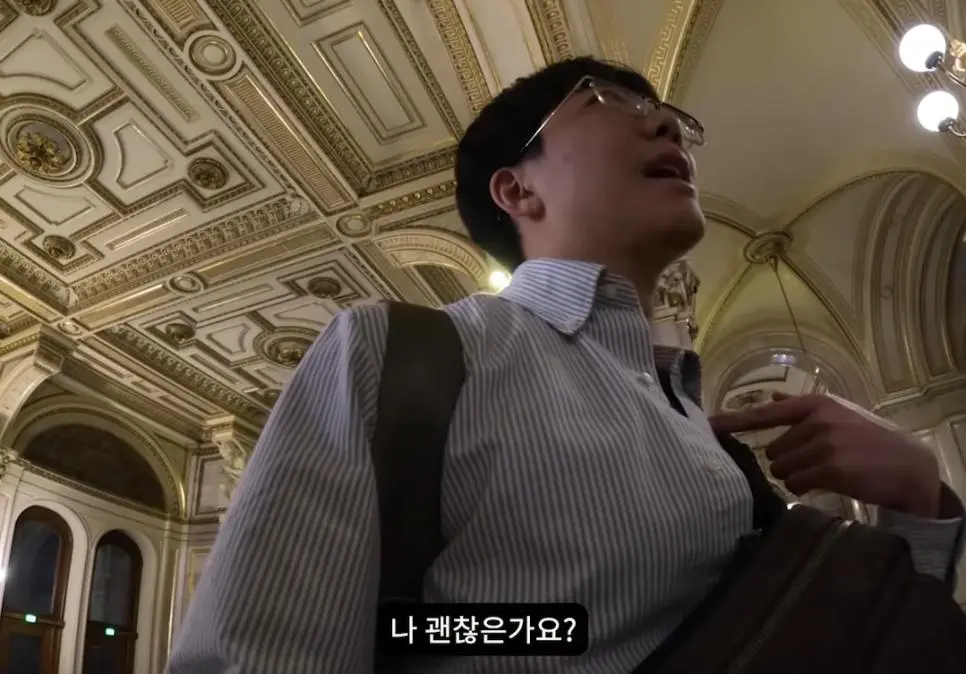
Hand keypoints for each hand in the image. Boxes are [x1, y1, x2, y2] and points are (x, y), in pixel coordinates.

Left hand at [708, 393, 941, 517]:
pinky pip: (796, 483)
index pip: (765, 412)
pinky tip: (826, 484)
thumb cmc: (871, 440)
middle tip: (814, 464)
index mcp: (816, 405)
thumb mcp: (840, 414)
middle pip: (773, 450)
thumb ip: (803, 409)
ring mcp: (824, 444)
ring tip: (823, 473)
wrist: (910, 467)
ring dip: (796, 476)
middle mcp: (816, 420)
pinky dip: (805, 488)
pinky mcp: (831, 468)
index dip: (733, 421)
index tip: (708, 425)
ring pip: (782, 468)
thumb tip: (774, 398)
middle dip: (787, 461)